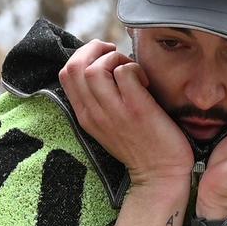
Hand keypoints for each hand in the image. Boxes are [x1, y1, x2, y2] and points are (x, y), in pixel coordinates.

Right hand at [58, 40, 191, 190]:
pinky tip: (146, 82)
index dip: (83, 55)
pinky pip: (125, 72)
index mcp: (85, 115)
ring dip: (116, 59)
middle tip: (116, 55)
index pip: (65, 73)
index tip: (104, 58)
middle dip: (95, 49)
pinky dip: (135, 68)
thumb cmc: (141, 145)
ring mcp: (113, 112)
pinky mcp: (135, 109)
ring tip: (132, 70)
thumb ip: (101, 99)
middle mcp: (93, 113)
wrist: (160, 176)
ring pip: (95, 68)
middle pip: (74, 66)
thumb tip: (105, 63)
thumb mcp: (109, 124)